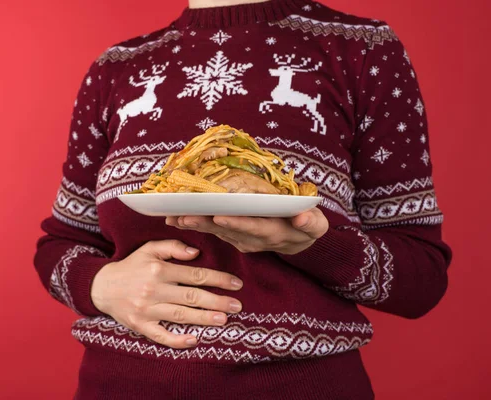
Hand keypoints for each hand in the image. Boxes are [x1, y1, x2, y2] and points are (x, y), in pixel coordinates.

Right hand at [91, 240, 243, 349]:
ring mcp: (147, 309)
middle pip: (191, 296)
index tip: (236, 284)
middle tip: (237, 306)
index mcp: (159, 269)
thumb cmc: (132, 266)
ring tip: (223, 320)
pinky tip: (194, 340)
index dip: (218, 279)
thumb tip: (195, 253)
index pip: (195, 275)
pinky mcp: (140, 325)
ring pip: (180, 315)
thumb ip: (172, 247)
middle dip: (217, 301)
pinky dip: (177, 339)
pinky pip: (161, 335)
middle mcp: (154, 289)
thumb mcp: (149, 249)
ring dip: (203, 318)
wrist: (102, 286)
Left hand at [166, 208, 328, 254]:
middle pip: (229, 231)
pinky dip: (196, 225)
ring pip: (217, 232)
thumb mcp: (317, 224)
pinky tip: (178, 218)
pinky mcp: (234, 237)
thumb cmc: (308, 226)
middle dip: (205, 224)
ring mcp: (242, 240)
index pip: (255, 228)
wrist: (299, 241)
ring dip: (195, 226)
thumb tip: (303, 218)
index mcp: (274, 233)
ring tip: (174, 217)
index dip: (238, 224)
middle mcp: (254, 240)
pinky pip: (214, 231)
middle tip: (183, 217)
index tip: (220, 217)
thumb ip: (311, 222)